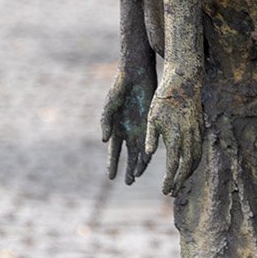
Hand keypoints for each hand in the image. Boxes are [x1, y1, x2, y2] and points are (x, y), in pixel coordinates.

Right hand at [101, 63, 156, 184]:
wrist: (136, 74)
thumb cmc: (119, 88)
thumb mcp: (110, 105)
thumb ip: (106, 122)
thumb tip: (105, 140)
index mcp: (116, 128)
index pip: (114, 151)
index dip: (112, 164)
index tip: (111, 177)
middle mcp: (128, 131)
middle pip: (128, 155)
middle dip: (128, 169)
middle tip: (128, 182)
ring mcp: (140, 128)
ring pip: (140, 151)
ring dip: (139, 164)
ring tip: (138, 176)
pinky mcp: (150, 122)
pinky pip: (151, 140)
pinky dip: (149, 151)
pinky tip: (148, 160)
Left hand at [145, 78, 203, 196]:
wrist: (184, 82)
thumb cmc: (163, 100)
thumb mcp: (152, 118)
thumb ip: (151, 137)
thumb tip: (147, 154)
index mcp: (175, 137)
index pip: (173, 165)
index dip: (170, 180)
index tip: (164, 191)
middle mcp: (188, 137)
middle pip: (187, 166)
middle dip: (180, 182)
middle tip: (172, 193)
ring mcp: (196, 133)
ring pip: (196, 159)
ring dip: (189, 173)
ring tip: (180, 182)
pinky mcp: (200, 128)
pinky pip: (199, 149)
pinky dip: (194, 161)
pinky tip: (189, 165)